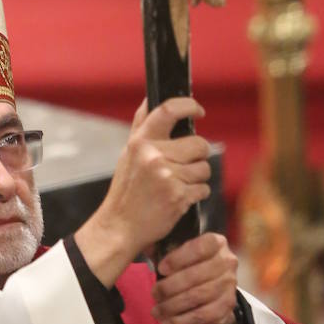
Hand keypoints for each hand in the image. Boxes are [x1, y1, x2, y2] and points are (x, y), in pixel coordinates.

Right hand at [75, 98, 211, 286]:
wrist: (120, 226)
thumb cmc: (126, 190)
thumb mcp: (128, 154)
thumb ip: (141, 126)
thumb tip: (150, 97)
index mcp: (140, 142)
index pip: (168, 110)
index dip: (189, 106)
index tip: (198, 110)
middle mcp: (153, 156)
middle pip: (199, 144)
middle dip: (198, 155)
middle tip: (184, 165)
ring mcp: (167, 177)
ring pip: (204, 168)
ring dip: (197, 177)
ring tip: (178, 184)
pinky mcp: (178, 197)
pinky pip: (203, 188)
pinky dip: (197, 194)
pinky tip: (180, 198)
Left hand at [151, 231, 239, 323]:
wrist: (215, 293)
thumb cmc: (192, 267)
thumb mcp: (183, 254)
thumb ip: (168, 251)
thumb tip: (150, 253)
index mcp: (216, 243)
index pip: (199, 248)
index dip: (178, 259)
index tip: (160, 269)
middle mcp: (227, 262)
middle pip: (196, 275)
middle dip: (170, 286)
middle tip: (154, 293)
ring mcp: (229, 285)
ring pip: (197, 296)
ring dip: (172, 306)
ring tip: (156, 310)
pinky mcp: (227, 307)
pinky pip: (201, 315)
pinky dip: (181, 320)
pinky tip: (166, 322)